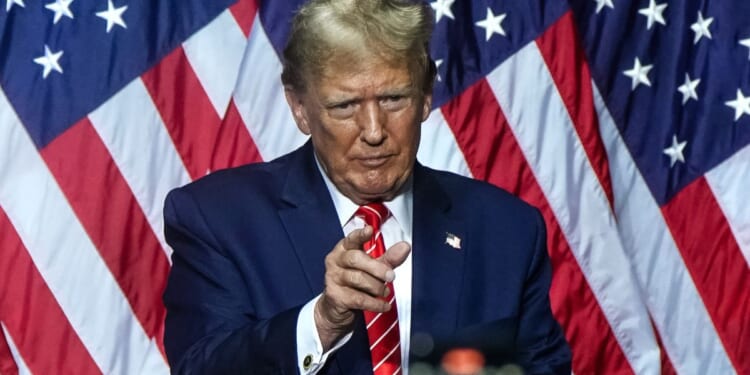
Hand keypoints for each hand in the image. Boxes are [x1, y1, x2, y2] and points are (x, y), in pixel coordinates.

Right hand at [314, 226, 410, 349]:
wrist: (337, 308)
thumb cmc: (356, 283)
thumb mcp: (373, 268)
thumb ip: (389, 258)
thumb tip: (404, 247)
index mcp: (344, 249)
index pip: (352, 239)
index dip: (361, 235)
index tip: (370, 230)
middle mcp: (335, 260)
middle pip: (356, 259)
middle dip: (377, 268)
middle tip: (391, 276)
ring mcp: (333, 278)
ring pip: (358, 279)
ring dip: (376, 287)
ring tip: (385, 291)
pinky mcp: (334, 296)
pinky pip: (358, 298)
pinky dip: (375, 303)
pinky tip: (384, 305)